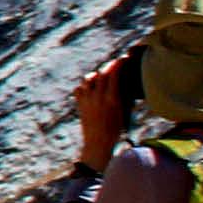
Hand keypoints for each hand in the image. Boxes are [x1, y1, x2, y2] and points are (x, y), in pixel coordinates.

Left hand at [70, 54, 130, 170]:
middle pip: (101, 73)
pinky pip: (79, 89)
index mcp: (112, 99)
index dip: (118, 64)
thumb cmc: (115, 129)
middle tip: (114, 66)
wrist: (98, 143)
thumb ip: (122, 96)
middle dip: (108, 67)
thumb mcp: (123, 112)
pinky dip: (84, 86)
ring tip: (101, 78)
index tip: (123, 59)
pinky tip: (90, 89)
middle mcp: (98, 97)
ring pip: (88, 79)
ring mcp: (86, 100)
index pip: (114, 74)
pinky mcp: (79, 104)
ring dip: (96, 75)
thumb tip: (123, 82)